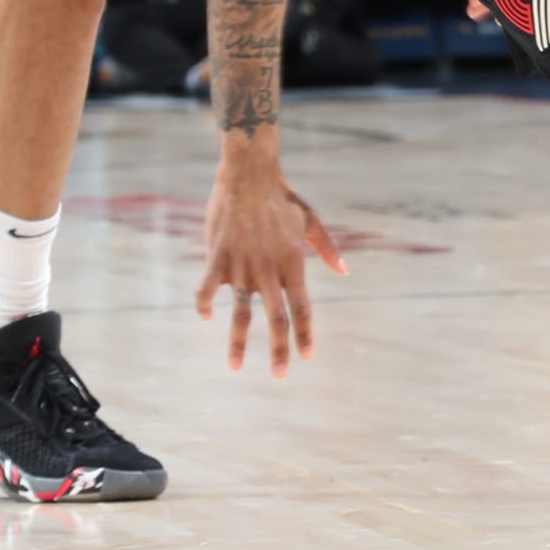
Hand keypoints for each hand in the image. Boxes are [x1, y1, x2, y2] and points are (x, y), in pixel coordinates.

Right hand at [196, 147, 346, 375]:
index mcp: (292, 262)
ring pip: (241, 312)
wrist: (249, 172)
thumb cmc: (281, 196)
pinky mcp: (218, 256)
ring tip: (235, 366)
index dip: (304, 334)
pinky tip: (206, 316)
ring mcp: (242, 264)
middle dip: (279, 349)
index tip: (306, 357)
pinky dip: (205, 303)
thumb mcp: (309, 220)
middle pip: (276, 318)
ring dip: (238, 341)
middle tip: (280, 376)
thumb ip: (326, 248)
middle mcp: (269, 269)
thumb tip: (344, 271)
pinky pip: (207, 287)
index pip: (302, 307)